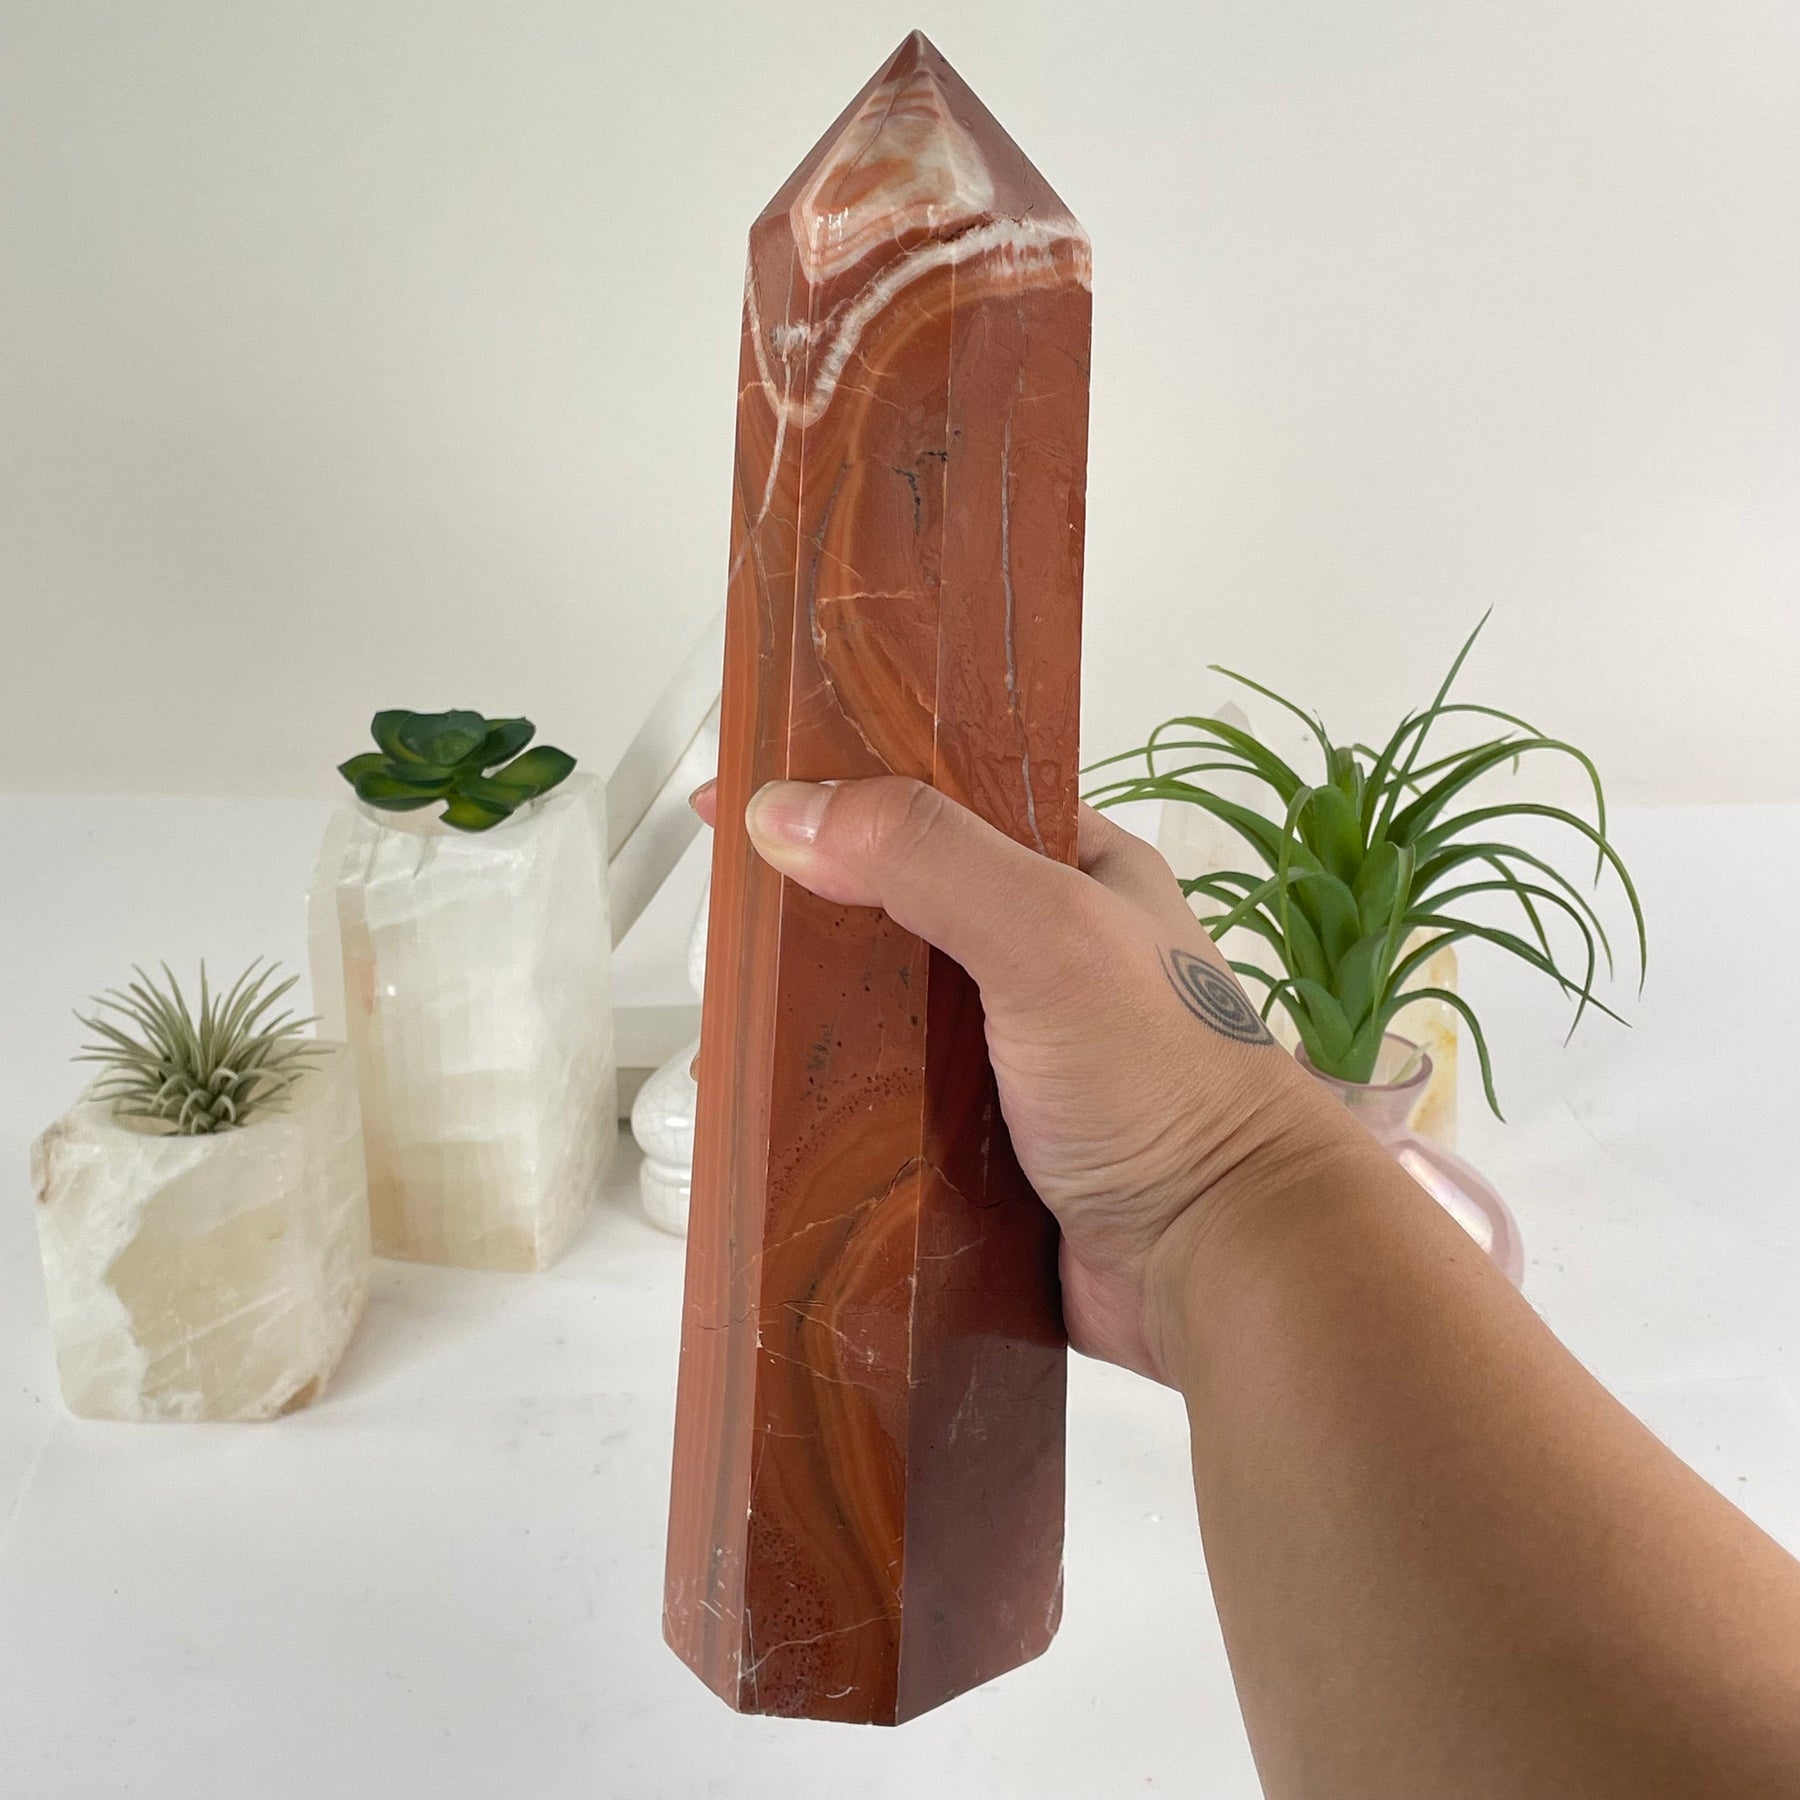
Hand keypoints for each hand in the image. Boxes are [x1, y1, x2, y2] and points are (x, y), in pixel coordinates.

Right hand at [690, 775, 1359, 1379]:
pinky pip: (893, 1112)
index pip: (941, 799)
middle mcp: (1046, 959)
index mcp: (1077, 876)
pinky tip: (780, 1111)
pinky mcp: (991, 1145)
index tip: (741, 798)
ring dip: (818, 1021)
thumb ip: (928, 857)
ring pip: (889, 1017)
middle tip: (729, 927)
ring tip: (731, 1023)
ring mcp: (1018, 1056)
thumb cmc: (1169, 1090)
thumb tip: (791, 811)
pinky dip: (840, 1110)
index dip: (843, 790)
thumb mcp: (1048, 933)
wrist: (1224, 1265)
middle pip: (900, 911)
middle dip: (814, 915)